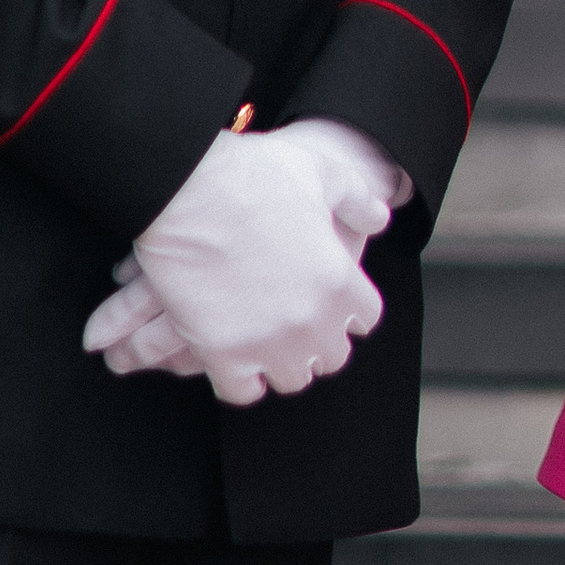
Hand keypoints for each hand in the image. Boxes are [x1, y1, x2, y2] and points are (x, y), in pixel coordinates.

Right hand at [81, 124, 392, 404]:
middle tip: (299, 321)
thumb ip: (356, 200)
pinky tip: (234, 359)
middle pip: (332, 355)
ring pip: (292, 378)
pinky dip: (241, 380)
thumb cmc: (252, 175)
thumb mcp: (320, 173)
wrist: (185, 188)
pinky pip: (243, 391)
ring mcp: (267, 344)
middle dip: (320, 339)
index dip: (350, 308)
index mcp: (339, 281)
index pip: (365, 318)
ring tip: (270, 343)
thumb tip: (378, 218)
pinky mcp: (222, 356)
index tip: (334, 301)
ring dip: (284, 362)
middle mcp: (311, 322)